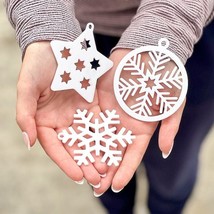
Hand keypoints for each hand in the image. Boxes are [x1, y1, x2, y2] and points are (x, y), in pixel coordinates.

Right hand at [16, 41, 106, 184]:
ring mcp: (78, 114)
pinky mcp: (92, 105)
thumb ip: (25, 115)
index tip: (78, 177)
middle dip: (86, 164)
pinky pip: (100, 122)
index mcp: (44, 121)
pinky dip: (107, 135)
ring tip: (109, 169)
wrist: (56, 46)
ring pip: (90, 138)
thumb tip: (28, 142)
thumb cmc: (37, 65)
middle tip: (98, 179)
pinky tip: (115, 146)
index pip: (56, 147)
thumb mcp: (26, 88)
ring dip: (98, 154)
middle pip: (75, 147)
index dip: (66, 163)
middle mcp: (62, 121)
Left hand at [95, 49, 184, 194]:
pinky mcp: (98, 106)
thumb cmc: (162, 80)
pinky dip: (84, 137)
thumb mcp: (172, 104)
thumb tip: (165, 152)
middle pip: (114, 153)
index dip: (125, 171)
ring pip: (99, 141)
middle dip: (106, 171)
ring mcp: (110, 117)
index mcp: (141, 129)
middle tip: (96, 188)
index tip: (116, 186)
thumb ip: (170, 128)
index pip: (133, 155)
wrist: (144, 57)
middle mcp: (124, 126)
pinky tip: (75, 149)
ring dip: (92, 158)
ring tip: (83, 174)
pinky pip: (90, 124)